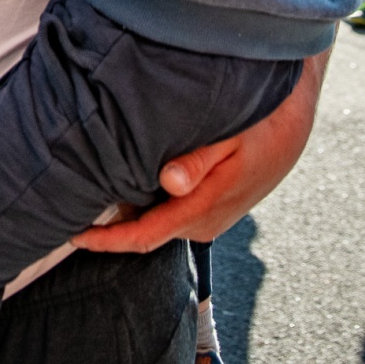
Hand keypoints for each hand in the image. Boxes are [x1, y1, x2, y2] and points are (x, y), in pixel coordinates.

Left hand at [77, 50, 327, 251]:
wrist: (294, 123)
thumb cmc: (261, 123)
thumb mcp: (232, 135)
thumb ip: (198, 161)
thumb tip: (169, 183)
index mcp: (203, 208)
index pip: (146, 236)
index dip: (107, 240)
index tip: (73, 236)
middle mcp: (204, 222)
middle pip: (146, 230)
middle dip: (111, 220)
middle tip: (71, 197)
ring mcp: (209, 219)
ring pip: (158, 220)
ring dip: (130, 207)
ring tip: (94, 181)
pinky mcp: (211, 209)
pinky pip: (172, 211)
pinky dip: (149, 199)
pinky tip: (133, 174)